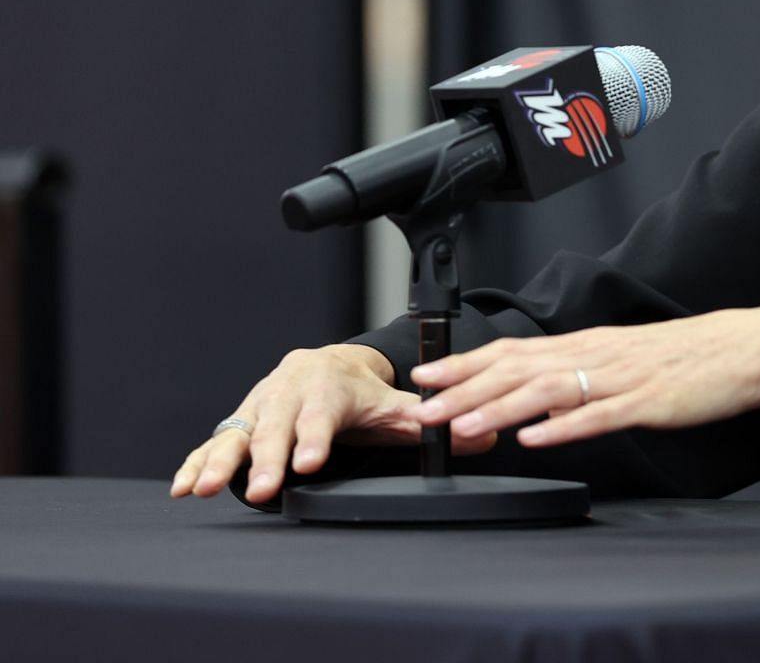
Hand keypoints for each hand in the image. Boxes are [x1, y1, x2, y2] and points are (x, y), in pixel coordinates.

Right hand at [168, 343, 497, 504]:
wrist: (324, 365)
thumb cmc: (358, 391)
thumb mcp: (393, 404)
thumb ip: (427, 422)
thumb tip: (482, 435)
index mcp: (329, 390)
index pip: (323, 416)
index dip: (315, 439)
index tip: (311, 462)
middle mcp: (290, 396)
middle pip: (276, 427)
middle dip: (267, 458)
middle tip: (264, 488)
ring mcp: (260, 409)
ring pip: (239, 434)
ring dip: (220, 461)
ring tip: (205, 488)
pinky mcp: (239, 423)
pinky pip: (214, 442)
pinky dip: (196, 462)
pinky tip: (183, 486)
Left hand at [410, 306, 759, 449]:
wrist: (757, 346)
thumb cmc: (699, 356)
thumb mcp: (634, 358)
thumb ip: (589, 373)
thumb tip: (542, 398)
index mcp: (595, 343)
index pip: (519, 350)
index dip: (468, 362)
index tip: (426, 374)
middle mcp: (602, 353)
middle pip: (522, 367)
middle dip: (467, 386)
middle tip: (422, 404)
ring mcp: (626, 377)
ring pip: (551, 390)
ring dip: (502, 407)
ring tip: (462, 423)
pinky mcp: (652, 402)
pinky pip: (601, 415)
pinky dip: (565, 426)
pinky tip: (536, 438)